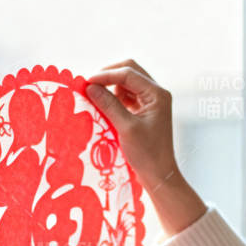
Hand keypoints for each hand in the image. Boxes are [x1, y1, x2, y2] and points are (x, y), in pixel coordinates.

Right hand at [84, 59, 206, 235]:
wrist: (159, 174)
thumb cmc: (146, 154)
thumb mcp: (125, 128)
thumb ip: (108, 104)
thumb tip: (90, 87)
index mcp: (157, 94)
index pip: (128, 74)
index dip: (106, 75)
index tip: (86, 82)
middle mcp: (156, 93)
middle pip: (129, 71)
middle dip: (108, 75)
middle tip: (89, 85)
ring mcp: (150, 101)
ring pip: (126, 82)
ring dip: (109, 86)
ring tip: (94, 97)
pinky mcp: (144, 110)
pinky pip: (126, 95)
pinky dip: (113, 97)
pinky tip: (102, 105)